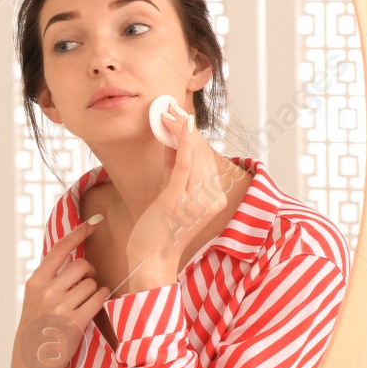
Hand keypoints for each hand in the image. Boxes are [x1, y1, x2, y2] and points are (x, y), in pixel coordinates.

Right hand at [9, 215, 110, 367]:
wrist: (34, 363)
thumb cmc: (38, 327)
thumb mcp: (35, 299)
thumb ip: (51, 279)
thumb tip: (77, 259)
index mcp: (35, 282)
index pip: (60, 249)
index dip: (79, 232)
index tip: (95, 221)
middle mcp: (46, 291)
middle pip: (81, 265)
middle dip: (87, 273)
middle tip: (82, 286)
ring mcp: (60, 306)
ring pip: (91, 283)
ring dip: (93, 290)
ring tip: (82, 304)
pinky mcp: (75, 321)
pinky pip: (98, 299)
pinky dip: (100, 300)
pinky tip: (92, 308)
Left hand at [125, 107, 226, 284]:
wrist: (152, 257)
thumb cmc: (160, 227)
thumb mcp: (171, 192)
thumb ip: (174, 168)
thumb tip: (172, 141)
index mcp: (215, 199)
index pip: (207, 160)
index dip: (194, 136)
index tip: (181, 118)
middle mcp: (211, 199)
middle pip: (202, 154)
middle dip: (187, 129)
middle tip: (171, 110)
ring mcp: (196, 200)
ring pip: (194, 155)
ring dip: (180, 130)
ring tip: (167, 113)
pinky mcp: (178, 200)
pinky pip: (184, 165)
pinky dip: (180, 142)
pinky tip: (174, 126)